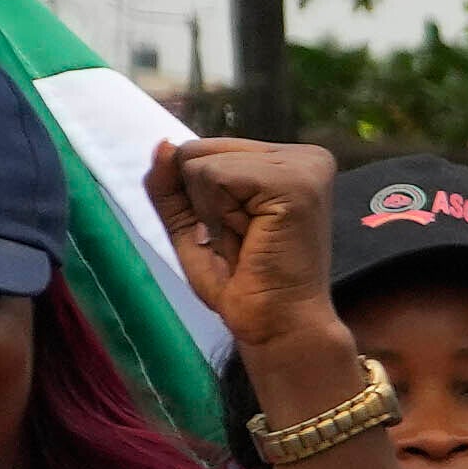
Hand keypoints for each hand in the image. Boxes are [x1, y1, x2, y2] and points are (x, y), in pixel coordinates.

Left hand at [144, 133, 344, 370]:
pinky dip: (216, 213)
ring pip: (201, 162)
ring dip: (210, 211)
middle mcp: (303, 156)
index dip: (202, 198)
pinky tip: (249, 236)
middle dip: (202, 201)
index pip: (205, 150)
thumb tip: (163, 144)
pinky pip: (214, 176)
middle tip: (241, 238)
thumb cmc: (241, 281)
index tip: (237, 232)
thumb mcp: (193, 223)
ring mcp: (304, 166)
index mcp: (285, 162)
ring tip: (246, 239)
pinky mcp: (296, 182)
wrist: (276, 324)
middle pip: (198, 150)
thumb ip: (172, 183)